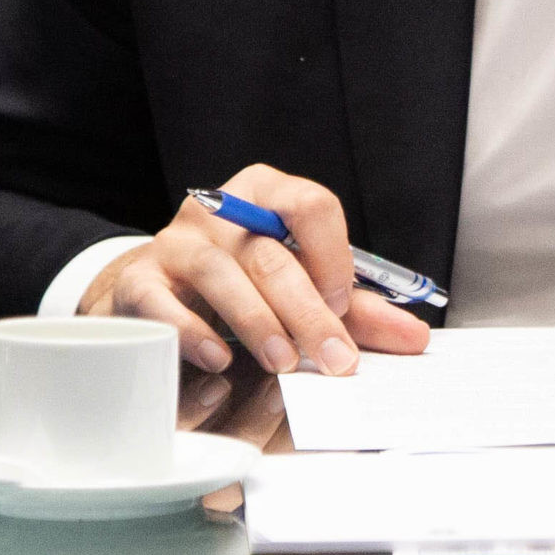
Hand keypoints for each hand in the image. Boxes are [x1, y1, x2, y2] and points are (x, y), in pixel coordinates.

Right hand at [79, 163, 431, 375]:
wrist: (162, 293)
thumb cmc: (244, 284)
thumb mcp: (304, 288)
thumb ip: (357, 311)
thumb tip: (415, 338)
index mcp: (266, 193)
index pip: (309, 204)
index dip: (332, 255)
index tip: (344, 304)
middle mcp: (219, 209)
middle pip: (269, 252)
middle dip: (306, 310)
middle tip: (334, 358)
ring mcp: (175, 241)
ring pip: (219, 272)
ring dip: (256, 320)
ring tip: (282, 361)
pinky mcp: (139, 279)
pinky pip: (160, 299)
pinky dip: (190, 330)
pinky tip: (217, 358)